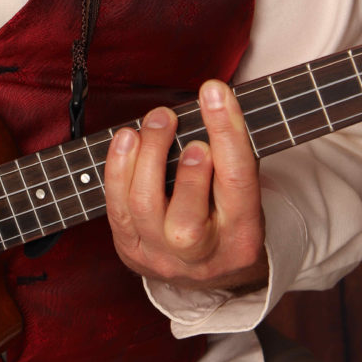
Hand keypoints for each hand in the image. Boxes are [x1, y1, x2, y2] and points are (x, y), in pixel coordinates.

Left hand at [104, 80, 267, 292]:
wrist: (208, 271)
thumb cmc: (227, 215)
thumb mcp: (244, 190)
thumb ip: (231, 153)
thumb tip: (215, 98)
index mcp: (242, 237)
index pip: (237, 181)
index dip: (226, 132)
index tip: (214, 90)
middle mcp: (202, 256)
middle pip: (186, 219)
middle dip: (181, 164)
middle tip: (172, 117)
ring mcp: (162, 258)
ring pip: (144, 208)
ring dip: (144, 155)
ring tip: (154, 120)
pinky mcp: (131, 251)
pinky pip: (116, 209)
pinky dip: (117, 169)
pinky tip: (126, 138)